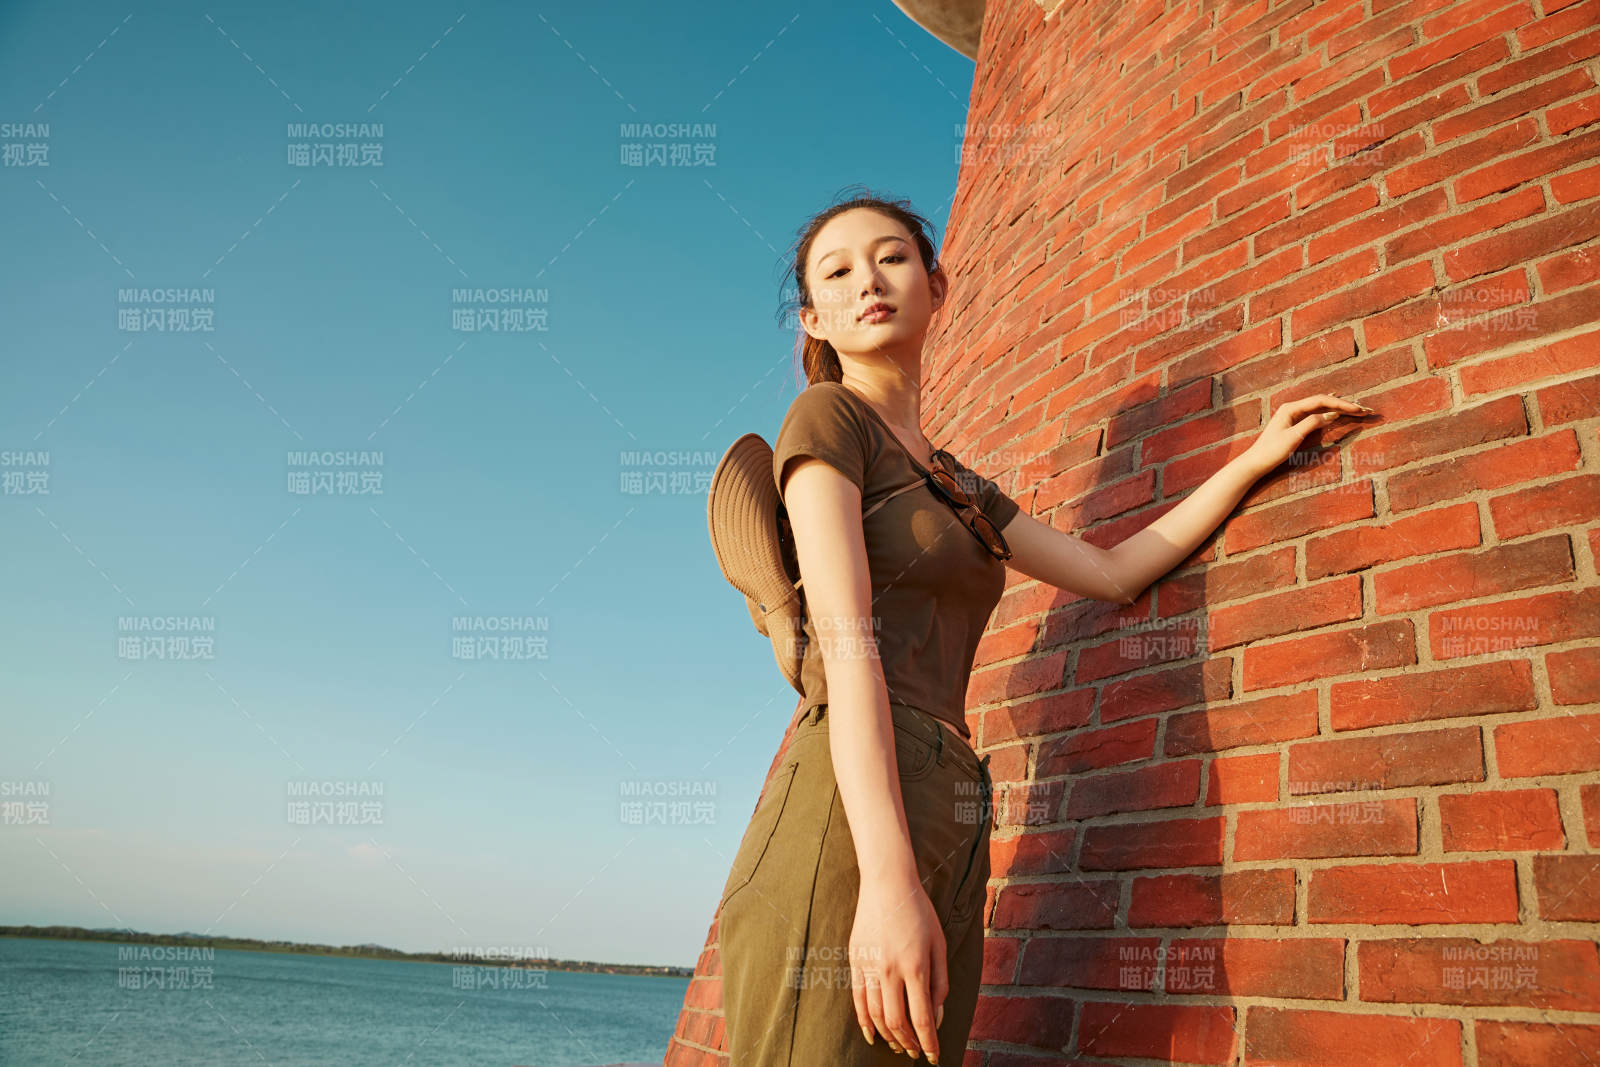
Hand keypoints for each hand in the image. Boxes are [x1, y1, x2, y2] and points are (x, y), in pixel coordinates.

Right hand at [850, 873, 946, 1061]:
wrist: (887, 883)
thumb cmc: (919, 912)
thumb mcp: (939, 945)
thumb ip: (940, 983)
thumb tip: (936, 1016)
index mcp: (916, 967)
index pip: (922, 1018)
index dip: (929, 1044)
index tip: (934, 1058)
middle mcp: (890, 971)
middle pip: (896, 1022)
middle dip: (908, 1043)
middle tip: (916, 1052)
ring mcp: (869, 966)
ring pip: (875, 1015)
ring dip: (888, 1036)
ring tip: (898, 1045)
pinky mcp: (855, 961)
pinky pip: (858, 999)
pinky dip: (864, 1021)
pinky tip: (872, 1034)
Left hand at [1242, 393, 1375, 475]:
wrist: (1255, 463)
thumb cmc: (1271, 451)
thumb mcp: (1293, 437)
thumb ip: (1311, 423)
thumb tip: (1330, 414)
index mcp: (1291, 408)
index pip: (1321, 401)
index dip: (1341, 404)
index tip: (1357, 409)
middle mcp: (1292, 408)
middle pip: (1322, 402)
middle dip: (1344, 405)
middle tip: (1365, 409)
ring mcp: (1292, 416)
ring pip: (1320, 408)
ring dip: (1338, 409)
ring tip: (1357, 409)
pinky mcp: (1294, 424)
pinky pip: (1315, 415)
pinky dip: (1328, 412)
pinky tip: (1335, 408)